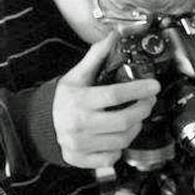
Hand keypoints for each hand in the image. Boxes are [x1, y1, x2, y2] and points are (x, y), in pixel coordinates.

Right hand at [52, 33, 159, 168]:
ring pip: (121, 140)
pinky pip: (111, 157)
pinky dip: (120, 148)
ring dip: (135, 128)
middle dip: (143, 109)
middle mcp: (79, 123)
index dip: (139, 90)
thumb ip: (96, 57)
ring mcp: (79, 143)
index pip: (115, 95)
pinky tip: (119, 136)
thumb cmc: (64, 98)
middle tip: (149, 101)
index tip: (153, 86)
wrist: (41, 123)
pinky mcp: (79, 158)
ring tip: (137, 117)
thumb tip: (113, 36)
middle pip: (123, 121)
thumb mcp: (77, 75)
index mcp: (79, 100)